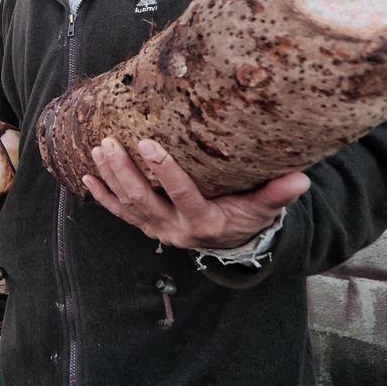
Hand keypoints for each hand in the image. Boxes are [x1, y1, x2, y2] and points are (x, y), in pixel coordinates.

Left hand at [82, 136, 310, 249]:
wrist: (231, 243)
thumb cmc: (248, 218)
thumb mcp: (265, 208)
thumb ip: (278, 194)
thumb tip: (301, 178)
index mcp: (204, 222)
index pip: (182, 195)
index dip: (165, 172)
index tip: (149, 144)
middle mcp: (176, 229)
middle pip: (143, 200)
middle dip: (125, 171)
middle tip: (110, 142)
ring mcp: (157, 229)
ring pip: (126, 205)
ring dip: (110, 177)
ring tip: (97, 149)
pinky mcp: (145, 226)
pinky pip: (118, 213)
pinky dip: (100, 196)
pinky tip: (85, 175)